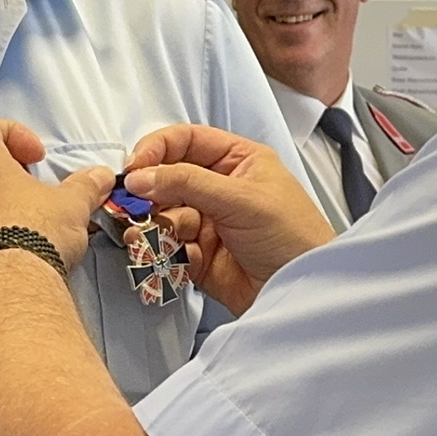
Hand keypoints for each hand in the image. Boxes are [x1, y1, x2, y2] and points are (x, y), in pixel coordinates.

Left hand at [0, 116, 115, 268]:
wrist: (6, 288)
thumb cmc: (32, 233)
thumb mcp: (71, 204)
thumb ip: (85, 186)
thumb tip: (100, 177)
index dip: (12, 132)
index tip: (36, 155)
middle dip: (7, 169)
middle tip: (35, 185)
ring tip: (30, 217)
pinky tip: (16, 243)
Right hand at [123, 125, 335, 314]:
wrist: (304, 293)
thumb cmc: (294, 236)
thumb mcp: (242, 199)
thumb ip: (188, 183)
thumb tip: (141, 175)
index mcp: (237, 161)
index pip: (185, 142)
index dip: (156, 149)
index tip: (133, 167)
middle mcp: (219, 189)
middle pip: (167, 180)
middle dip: (148, 194)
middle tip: (133, 207)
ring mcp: (208, 222)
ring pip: (163, 216)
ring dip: (153, 226)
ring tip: (149, 238)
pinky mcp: (199, 256)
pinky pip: (167, 248)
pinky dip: (160, 252)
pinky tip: (166, 257)